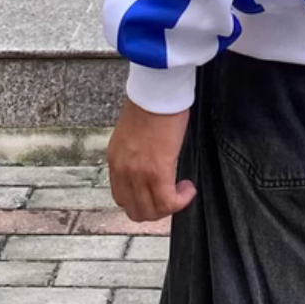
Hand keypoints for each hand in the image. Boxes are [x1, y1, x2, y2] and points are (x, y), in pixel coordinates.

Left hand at [108, 97, 196, 222]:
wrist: (156, 91)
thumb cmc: (150, 103)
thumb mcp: (133, 133)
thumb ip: (136, 152)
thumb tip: (150, 159)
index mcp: (115, 161)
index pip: (122, 197)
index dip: (143, 201)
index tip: (159, 191)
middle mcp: (122, 171)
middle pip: (135, 210)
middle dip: (157, 209)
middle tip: (173, 195)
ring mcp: (138, 174)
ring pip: (151, 211)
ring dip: (169, 206)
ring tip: (183, 190)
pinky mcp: (157, 172)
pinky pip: (167, 202)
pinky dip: (180, 201)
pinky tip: (189, 189)